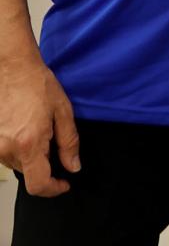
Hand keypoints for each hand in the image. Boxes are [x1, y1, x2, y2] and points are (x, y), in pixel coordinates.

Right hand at [0, 57, 79, 196]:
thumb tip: (73, 167)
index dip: (53, 189)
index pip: (38, 184)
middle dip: (43, 164)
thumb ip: (69, 142)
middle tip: (52, 140)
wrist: (12, 68)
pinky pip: (4, 153)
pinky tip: (24, 126)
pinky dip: (17, 147)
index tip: (64, 183)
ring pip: (15, 163)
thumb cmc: (38, 85)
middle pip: (28, 173)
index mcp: (29, 143)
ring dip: (29, 154)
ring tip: (37, 127)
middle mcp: (6, 149)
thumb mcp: (63, 111)